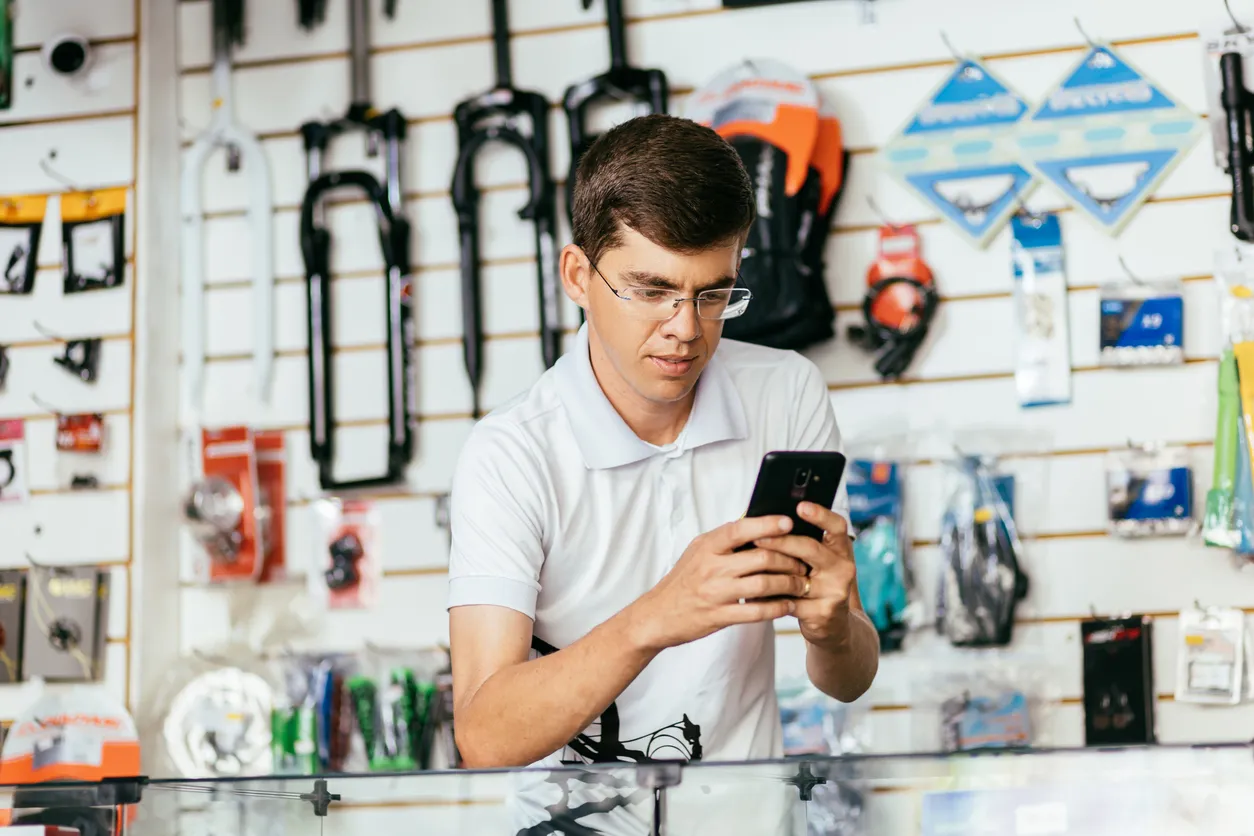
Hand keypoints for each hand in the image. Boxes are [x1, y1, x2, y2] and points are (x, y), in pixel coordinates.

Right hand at [627, 515, 810, 651]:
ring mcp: (716, 593)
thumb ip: (724, 540)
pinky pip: (757, 612)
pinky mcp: (720, 616)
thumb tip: (758, 525)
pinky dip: (778, 608)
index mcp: (707, 546)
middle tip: (802, 563)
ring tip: (801, 584)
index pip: (740, 529)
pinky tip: (788, 605)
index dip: (767, 524)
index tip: (789, 522)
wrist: (658, 614)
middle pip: (761, 558)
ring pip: (764, 585)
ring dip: (789, 584)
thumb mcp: (697, 552)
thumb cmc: (683, 580)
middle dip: (789, 560)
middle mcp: (711, 567)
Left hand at [752, 502, 857, 650]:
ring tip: (747, 564)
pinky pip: (790, 602)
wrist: (833, 626)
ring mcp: (835, 591)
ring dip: (770, 572)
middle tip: (758, 537)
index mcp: (841, 549)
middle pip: (811, 549)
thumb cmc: (816, 584)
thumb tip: (766, 523)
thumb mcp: (817, 562)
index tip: (800, 506)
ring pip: (797, 578)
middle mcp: (843, 568)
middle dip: (781, 542)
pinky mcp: (823, 613)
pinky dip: (770, 598)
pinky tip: (753, 594)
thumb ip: (801, 544)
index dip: (821, 515)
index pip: (837, 526)